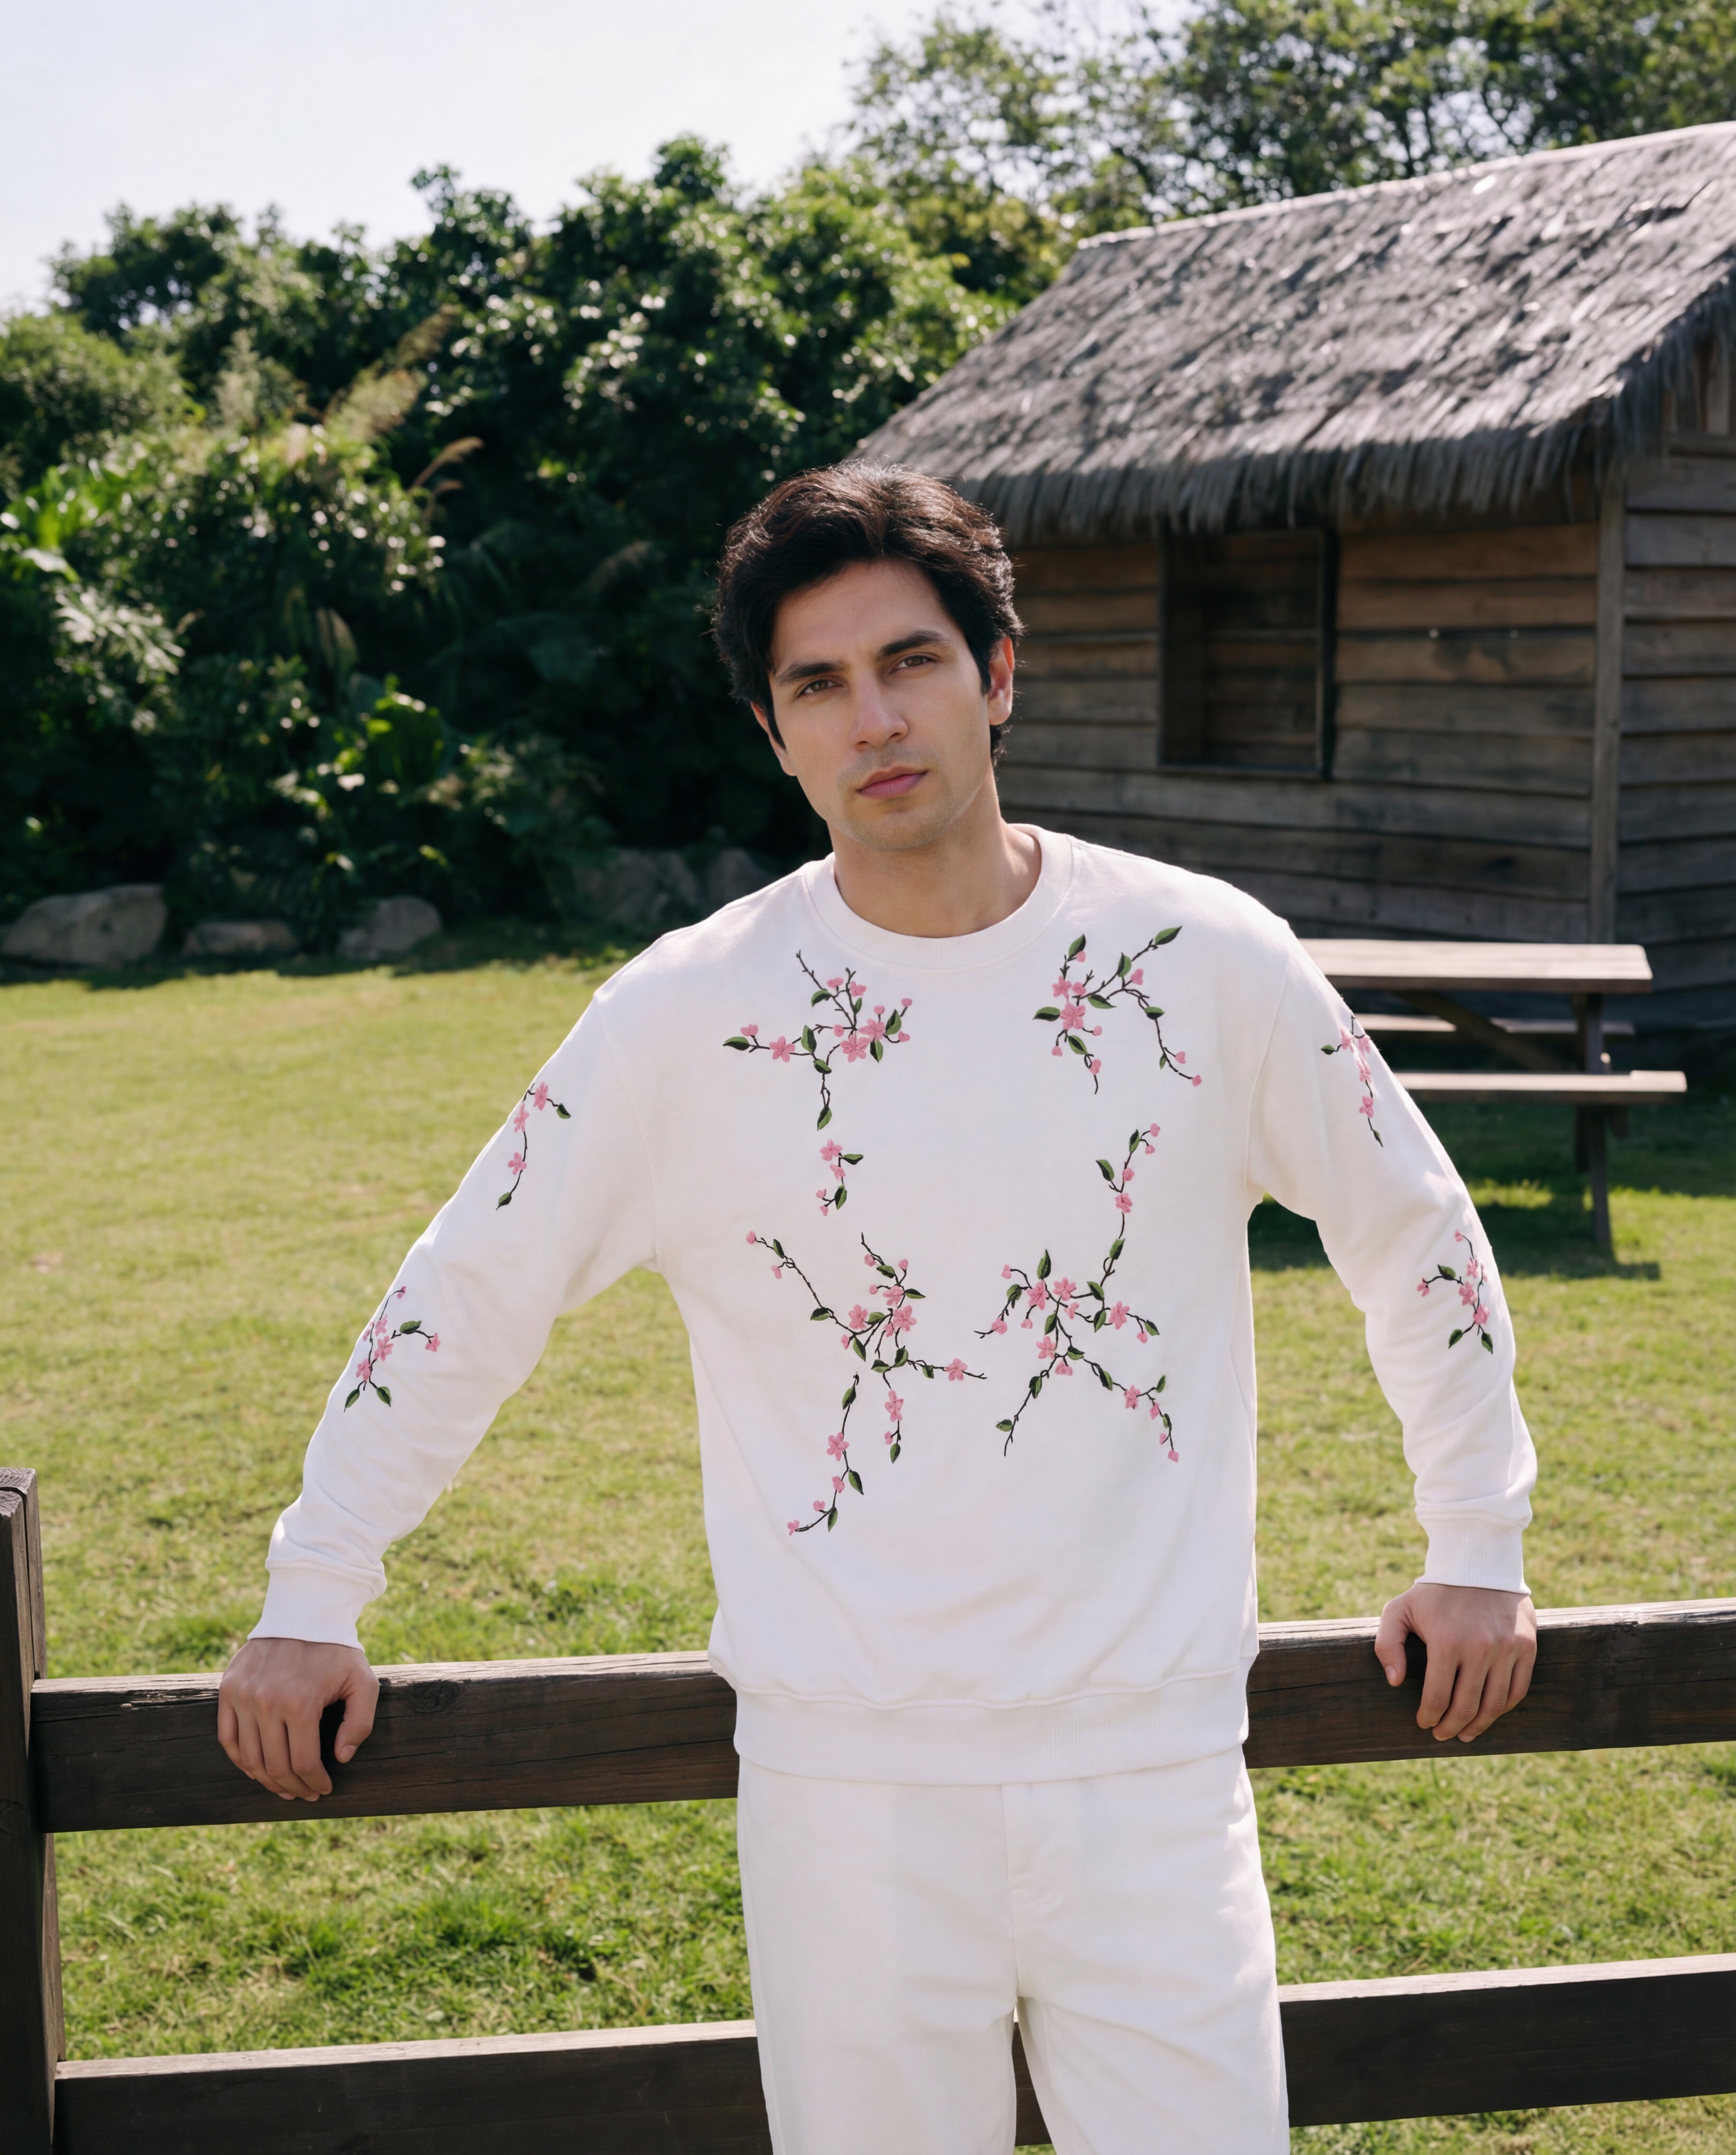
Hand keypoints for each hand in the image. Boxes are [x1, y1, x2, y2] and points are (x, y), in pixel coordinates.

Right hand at [217, 1637, 378, 1800]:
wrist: (304, 1612)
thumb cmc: (337, 1651)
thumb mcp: (363, 1682)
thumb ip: (359, 1723)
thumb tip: (341, 1758)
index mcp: (300, 1703)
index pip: (303, 1763)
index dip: (314, 1783)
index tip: (324, 1790)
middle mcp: (266, 1703)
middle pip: (274, 1766)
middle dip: (293, 1788)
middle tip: (305, 1794)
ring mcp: (243, 1697)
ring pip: (248, 1759)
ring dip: (266, 1781)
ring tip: (284, 1787)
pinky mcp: (228, 1690)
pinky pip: (227, 1738)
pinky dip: (241, 1760)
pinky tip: (257, 1769)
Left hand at [1374, 1583, 1536, 1743]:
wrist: (1478, 1561)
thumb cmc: (1434, 1591)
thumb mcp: (1399, 1609)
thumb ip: (1388, 1644)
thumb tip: (1395, 1682)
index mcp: (1446, 1641)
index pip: (1437, 1697)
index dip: (1429, 1717)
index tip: (1424, 1724)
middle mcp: (1479, 1648)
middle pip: (1466, 1707)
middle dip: (1451, 1728)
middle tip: (1442, 1734)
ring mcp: (1507, 1648)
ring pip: (1495, 1704)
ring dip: (1479, 1725)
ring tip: (1466, 1733)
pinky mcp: (1526, 1646)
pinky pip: (1518, 1689)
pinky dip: (1503, 1708)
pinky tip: (1489, 1713)